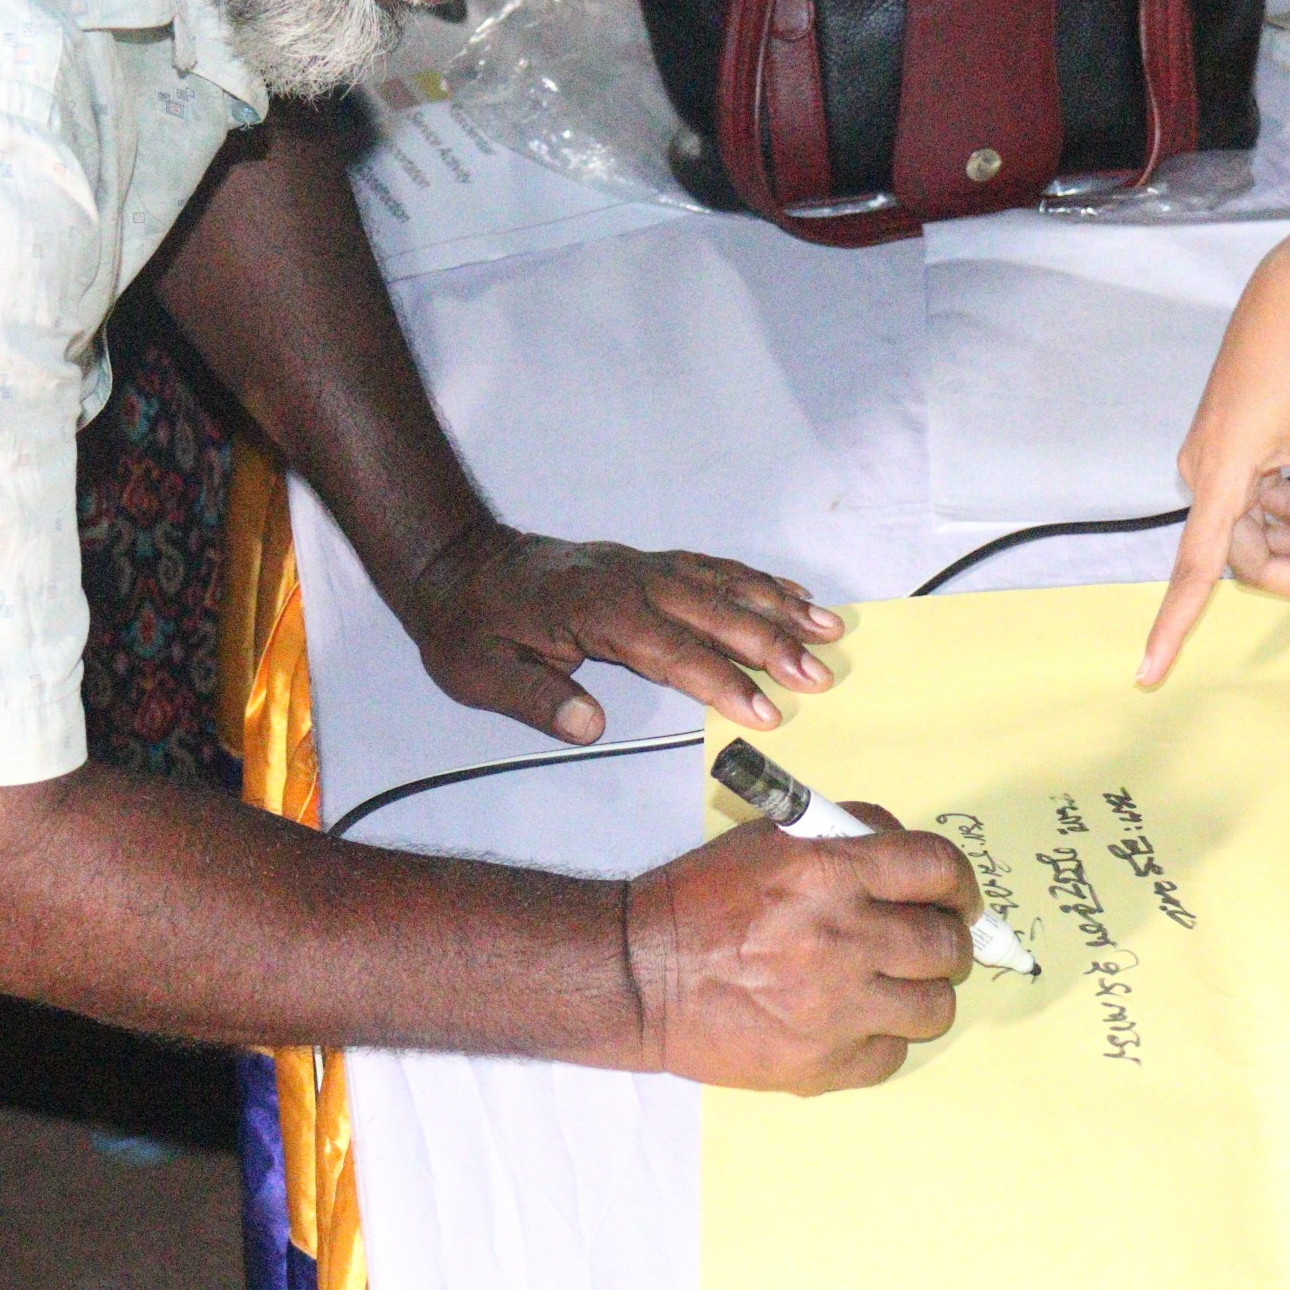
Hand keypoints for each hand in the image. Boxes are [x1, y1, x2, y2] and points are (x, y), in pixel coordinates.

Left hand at [397, 522, 844, 741]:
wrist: (458, 564)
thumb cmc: (469, 626)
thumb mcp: (477, 673)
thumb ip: (533, 699)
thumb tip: (586, 726)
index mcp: (593, 612)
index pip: (670, 650)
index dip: (720, 681)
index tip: (764, 710)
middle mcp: (629, 582)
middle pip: (713, 611)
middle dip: (771, 643)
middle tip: (820, 675)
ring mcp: (643, 567)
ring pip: (723, 583)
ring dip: (779, 607)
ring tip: (830, 631)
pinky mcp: (648, 563)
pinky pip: (713, 568)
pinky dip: (757, 580)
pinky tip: (793, 595)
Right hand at [622, 810, 978, 1093]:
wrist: (639, 975)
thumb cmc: (702, 901)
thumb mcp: (771, 839)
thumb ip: (848, 837)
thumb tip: (914, 864)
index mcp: (829, 872)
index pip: (938, 868)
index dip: (960, 884)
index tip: (958, 898)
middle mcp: (841, 938)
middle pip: (948, 945)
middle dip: (947, 941)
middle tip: (927, 944)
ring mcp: (834, 1008)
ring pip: (935, 1007)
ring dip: (923, 993)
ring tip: (893, 986)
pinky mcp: (820, 1064)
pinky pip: (893, 1055)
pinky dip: (882, 1038)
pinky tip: (853, 1021)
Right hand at [1140, 226, 1289, 685]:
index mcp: (1219, 479)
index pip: (1194, 571)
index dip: (1172, 626)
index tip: (1147, 675)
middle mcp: (1204, 473)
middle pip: (1238, 553)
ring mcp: (1214, 457)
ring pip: (1248, 526)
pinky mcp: (1229, 443)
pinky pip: (1251, 498)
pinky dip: (1285, 511)